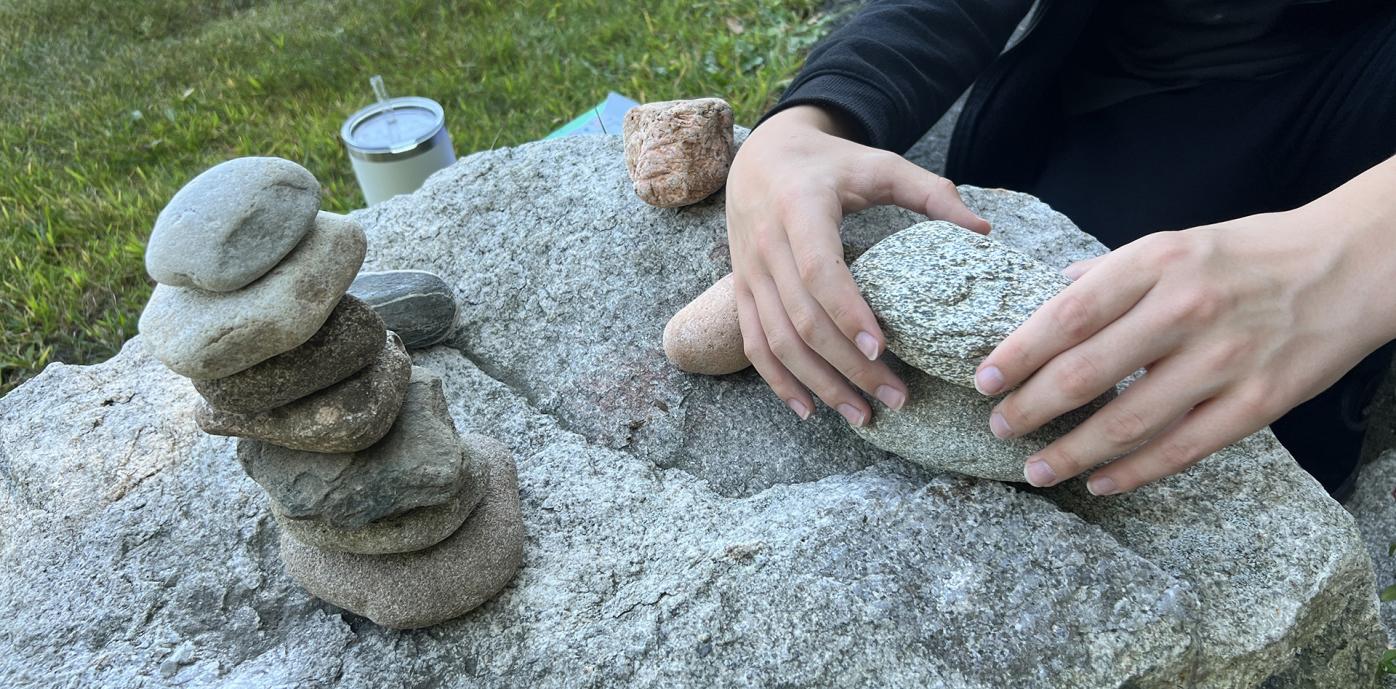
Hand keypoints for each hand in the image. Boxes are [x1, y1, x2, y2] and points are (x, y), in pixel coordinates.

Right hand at [727, 105, 989, 423]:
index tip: (882, 350)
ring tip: (862, 415)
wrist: (762, 156)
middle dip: (848, 367)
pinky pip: (755, 345)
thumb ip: (931, 193)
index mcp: (800, 209)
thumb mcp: (879, 164)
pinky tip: (810, 410)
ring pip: (777, 342)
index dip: (848, 314)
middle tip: (896, 399)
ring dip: (818, 385)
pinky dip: (779, 382)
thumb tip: (983, 231)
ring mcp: (749, 273)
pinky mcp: (741, 292)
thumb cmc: (830, 163)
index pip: (819, 272)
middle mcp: (767, 245)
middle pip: (802, 320)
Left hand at [974, 204, 1395, 494]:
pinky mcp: (1257, 402)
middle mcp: (1185, 310)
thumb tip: (1050, 296)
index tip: (983, 381)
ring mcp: (1223, 360)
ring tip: (1034, 468)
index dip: (1018, 355)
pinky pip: (1182, 448)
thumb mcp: (1174, 242)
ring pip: (1128, 422)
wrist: (1352, 265)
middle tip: (998, 426)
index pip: (1067, 316)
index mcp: (1157, 263)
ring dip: (1071, 452)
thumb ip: (1110, 273)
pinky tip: (1097, 482)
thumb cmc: (1248, 255)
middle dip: (1031, 407)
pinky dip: (1133, 472)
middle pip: (1086, 373)